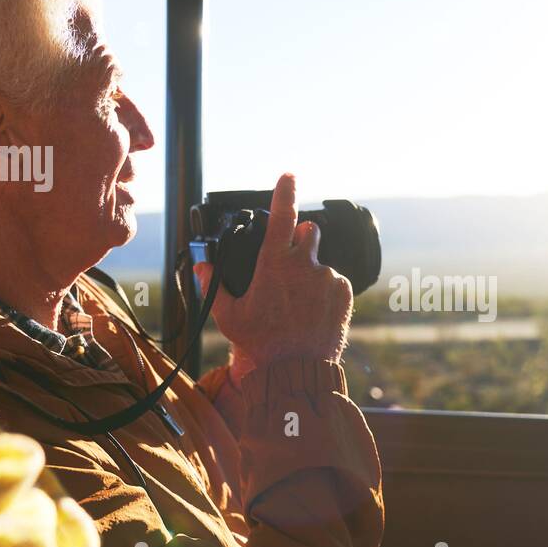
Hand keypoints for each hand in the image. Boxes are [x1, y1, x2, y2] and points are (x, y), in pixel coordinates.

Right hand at [194, 173, 352, 379]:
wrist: (296, 371)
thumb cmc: (260, 344)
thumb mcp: (229, 316)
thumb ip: (214, 286)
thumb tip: (202, 266)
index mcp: (275, 263)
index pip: (282, 215)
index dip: (285, 191)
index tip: (289, 175)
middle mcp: (305, 264)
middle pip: (309, 232)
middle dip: (302, 239)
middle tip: (290, 264)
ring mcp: (328, 278)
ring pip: (321, 263)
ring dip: (312, 275)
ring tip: (299, 306)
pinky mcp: (345, 292)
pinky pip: (336, 282)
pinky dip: (326, 292)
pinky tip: (314, 312)